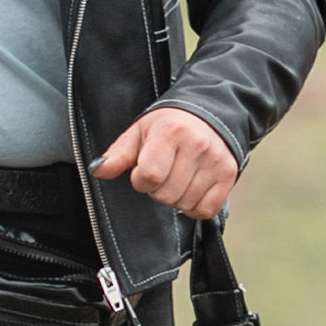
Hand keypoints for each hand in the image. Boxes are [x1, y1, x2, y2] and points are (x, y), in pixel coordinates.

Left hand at [92, 103, 238, 220]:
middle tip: (162, 173)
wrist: (207, 116)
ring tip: (177, 177)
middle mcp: (197, 146)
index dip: (140, 180)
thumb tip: (97, 171)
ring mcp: (215, 162)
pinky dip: (194, 206)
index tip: (143, 170)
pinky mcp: (228, 176)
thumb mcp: (139, 133)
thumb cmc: (167, 126)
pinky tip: (190, 188)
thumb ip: (118, 154)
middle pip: (167, 194)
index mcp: (171, 133)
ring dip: (175, 197)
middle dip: (157, 189)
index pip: (149, 176)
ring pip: (185, 204)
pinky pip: (206, 210)